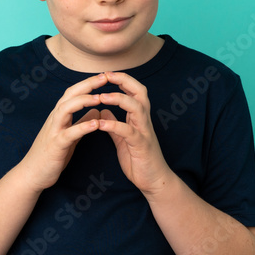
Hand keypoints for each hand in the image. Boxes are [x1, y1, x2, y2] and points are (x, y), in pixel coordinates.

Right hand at [17, 72, 108, 192]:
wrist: (32, 174)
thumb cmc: (51, 154)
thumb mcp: (70, 135)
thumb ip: (81, 121)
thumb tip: (96, 110)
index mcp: (60, 115)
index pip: (74, 92)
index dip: (89, 83)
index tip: (104, 76)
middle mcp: (55, 119)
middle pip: (70, 95)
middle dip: (88, 85)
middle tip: (105, 77)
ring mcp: (54, 131)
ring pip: (66, 109)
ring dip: (83, 101)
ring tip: (100, 97)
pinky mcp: (56, 145)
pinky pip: (69, 133)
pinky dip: (82, 127)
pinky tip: (96, 124)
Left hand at [94, 71, 173, 196]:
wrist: (154, 181)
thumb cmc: (139, 160)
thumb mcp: (124, 139)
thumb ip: (115, 124)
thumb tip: (104, 110)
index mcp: (139, 118)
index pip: (134, 90)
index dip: (122, 80)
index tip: (106, 74)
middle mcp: (144, 121)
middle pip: (139, 92)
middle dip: (123, 81)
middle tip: (105, 75)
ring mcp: (144, 132)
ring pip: (136, 107)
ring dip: (118, 99)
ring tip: (101, 97)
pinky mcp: (141, 146)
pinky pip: (128, 131)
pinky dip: (114, 125)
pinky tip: (101, 123)